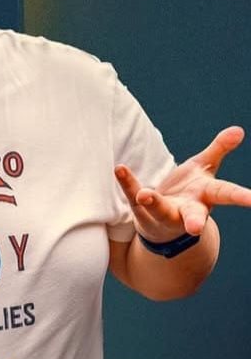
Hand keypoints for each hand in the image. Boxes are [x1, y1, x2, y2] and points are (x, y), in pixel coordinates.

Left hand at [116, 126, 250, 241]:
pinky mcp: (141, 210)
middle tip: (194, 228)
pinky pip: (132, 196)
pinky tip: (119, 169)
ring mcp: (163, 213)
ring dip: (153, 203)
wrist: (164, 224)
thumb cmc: (190, 192)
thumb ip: (219, 150)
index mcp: (206, 196)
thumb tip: (238, 130)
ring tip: (144, 195)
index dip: (241, 197)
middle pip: (193, 215)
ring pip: (159, 210)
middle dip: (195, 221)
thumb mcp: (205, 169)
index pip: (225, 194)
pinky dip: (127, 183)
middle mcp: (187, 209)